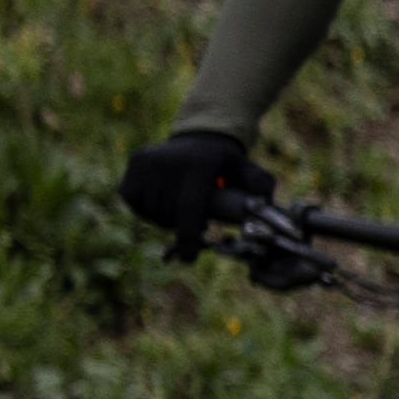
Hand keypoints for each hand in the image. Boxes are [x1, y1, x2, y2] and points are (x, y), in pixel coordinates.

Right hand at [119, 129, 271, 252]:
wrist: (199, 139)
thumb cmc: (227, 166)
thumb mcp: (248, 173)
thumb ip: (260, 189)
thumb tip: (264, 208)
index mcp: (200, 165)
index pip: (189, 208)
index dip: (188, 237)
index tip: (189, 259)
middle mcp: (168, 161)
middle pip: (169, 215)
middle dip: (183, 227)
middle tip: (200, 222)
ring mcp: (147, 161)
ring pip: (151, 211)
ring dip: (166, 219)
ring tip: (184, 208)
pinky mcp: (134, 163)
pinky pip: (134, 201)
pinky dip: (148, 208)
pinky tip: (165, 199)